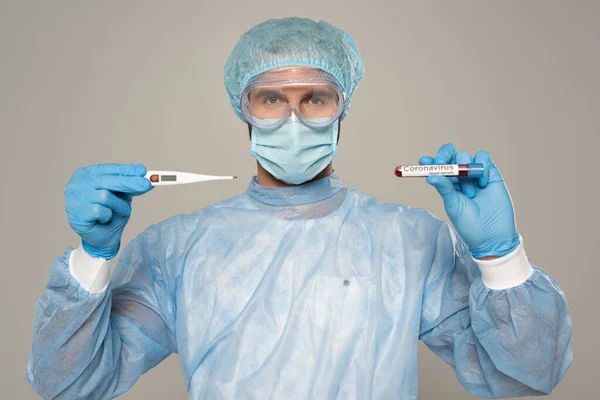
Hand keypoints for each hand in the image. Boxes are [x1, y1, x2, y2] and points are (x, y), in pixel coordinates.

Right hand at [64, 164, 151, 258]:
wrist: (102, 236)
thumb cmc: (110, 212)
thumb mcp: (122, 196)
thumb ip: (131, 186)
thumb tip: (150, 179)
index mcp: (88, 174)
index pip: (110, 169)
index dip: (126, 170)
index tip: (142, 171)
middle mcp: (77, 183)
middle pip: (108, 180)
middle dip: (129, 182)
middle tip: (146, 184)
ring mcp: (74, 198)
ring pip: (104, 196)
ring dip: (119, 206)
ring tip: (120, 211)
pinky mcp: (75, 212)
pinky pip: (99, 210)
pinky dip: (107, 215)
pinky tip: (104, 219)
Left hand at [420, 143, 519, 257]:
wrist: (492, 235)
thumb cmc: (469, 224)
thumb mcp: (453, 205)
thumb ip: (444, 188)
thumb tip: (430, 176)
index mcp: (447, 184)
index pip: (437, 166)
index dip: (431, 161)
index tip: (424, 161)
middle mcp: (459, 177)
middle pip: (450, 155)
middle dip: (445, 156)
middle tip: (442, 163)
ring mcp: (475, 175)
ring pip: (466, 156)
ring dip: (464, 170)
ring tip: (470, 193)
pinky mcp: (491, 174)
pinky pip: (484, 158)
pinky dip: (481, 165)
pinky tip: (482, 183)